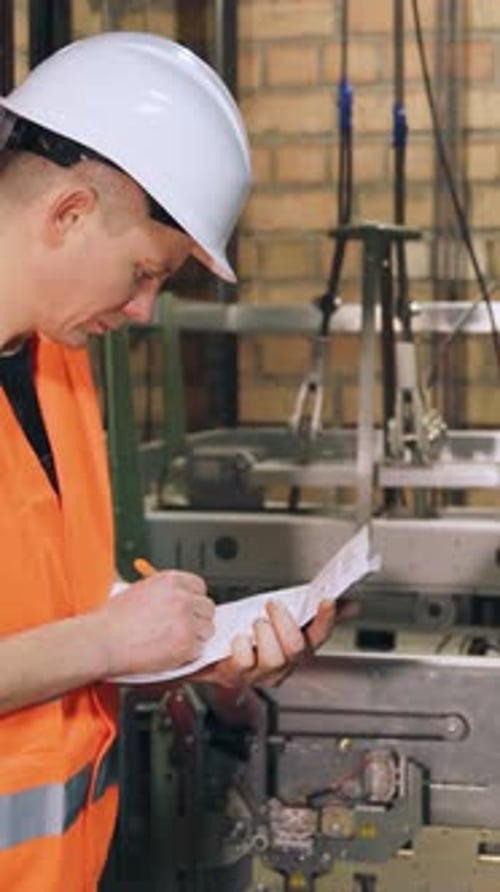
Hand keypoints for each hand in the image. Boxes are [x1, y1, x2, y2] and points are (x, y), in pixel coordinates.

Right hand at [98, 570, 214, 675]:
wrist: (101, 641)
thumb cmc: (112, 620)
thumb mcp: (139, 591)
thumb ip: (163, 593)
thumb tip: (178, 600)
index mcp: (170, 581)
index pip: (199, 587)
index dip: (194, 600)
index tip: (189, 609)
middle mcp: (181, 598)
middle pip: (207, 608)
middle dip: (197, 619)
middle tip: (182, 629)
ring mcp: (185, 621)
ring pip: (207, 630)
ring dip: (195, 638)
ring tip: (173, 642)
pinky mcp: (185, 644)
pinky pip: (199, 650)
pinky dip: (187, 655)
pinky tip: (169, 653)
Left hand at [192, 599, 335, 688]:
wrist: (212, 651)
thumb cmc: (250, 636)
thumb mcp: (282, 619)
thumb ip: (314, 611)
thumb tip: (347, 603)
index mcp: (297, 650)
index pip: (320, 636)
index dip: (326, 619)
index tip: (327, 600)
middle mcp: (282, 666)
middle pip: (297, 649)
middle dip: (285, 622)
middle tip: (272, 605)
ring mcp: (260, 673)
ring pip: (274, 659)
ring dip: (264, 633)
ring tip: (255, 622)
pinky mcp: (236, 675)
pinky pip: (243, 662)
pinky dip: (241, 646)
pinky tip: (238, 638)